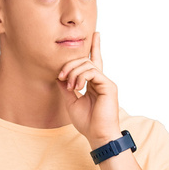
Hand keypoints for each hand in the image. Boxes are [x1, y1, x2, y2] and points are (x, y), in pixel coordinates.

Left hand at [57, 32, 120, 148]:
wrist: (98, 135)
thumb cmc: (87, 122)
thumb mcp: (71, 102)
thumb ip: (66, 87)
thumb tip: (59, 76)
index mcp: (94, 84)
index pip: (94, 62)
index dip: (95, 47)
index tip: (95, 34)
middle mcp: (102, 81)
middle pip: (86, 61)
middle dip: (70, 65)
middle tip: (61, 76)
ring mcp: (106, 82)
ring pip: (88, 65)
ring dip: (74, 73)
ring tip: (69, 86)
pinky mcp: (109, 86)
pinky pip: (93, 72)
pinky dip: (81, 77)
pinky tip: (76, 87)